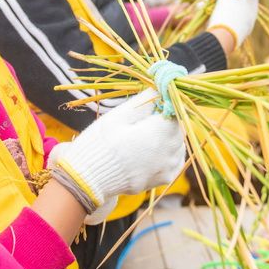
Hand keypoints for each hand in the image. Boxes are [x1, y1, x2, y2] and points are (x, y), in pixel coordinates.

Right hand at [48, 90, 185, 220]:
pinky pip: (175, 161)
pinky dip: (169, 153)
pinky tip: (154, 149)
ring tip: (146, 134)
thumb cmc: (101, 143)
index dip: (166, 103)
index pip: (176, 110)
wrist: (89, 178)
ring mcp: (168, 167)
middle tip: (147, 117)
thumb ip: (144, 101)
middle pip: (179, 128)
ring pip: (179, 144)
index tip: (155, 101)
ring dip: (169, 136)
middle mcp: (170, 151)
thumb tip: (159, 89)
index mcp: (161, 131)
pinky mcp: (164, 179)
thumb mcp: (119, 116)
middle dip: (167, 119)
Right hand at [207, 0, 257, 49]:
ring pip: (241, 11)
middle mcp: (253, 13)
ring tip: (219, 5)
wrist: (223, 41)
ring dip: (231, 7)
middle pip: (246, 0)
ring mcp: (248, 25)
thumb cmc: (226, 15)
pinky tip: (220, 17)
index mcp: (252, 2)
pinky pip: (237, 21)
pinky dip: (230, 17)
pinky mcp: (241, 33)